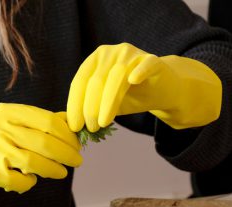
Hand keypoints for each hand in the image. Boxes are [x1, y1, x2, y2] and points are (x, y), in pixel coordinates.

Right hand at [0, 103, 81, 192]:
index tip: (75, 143)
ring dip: (54, 170)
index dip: (68, 135)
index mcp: (10, 112)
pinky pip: (19, 181)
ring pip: (36, 163)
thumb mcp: (5, 114)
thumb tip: (67, 122)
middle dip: (67, 154)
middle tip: (76, 161)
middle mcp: (4, 129)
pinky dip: (29, 182)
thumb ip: (35, 118)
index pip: (49, 122)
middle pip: (46, 143)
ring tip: (60, 172)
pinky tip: (30, 179)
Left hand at [67, 43, 221, 131]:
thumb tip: (70, 125)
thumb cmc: (128, 97)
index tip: (75, 126)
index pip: (80, 82)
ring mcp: (131, 53)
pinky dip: (139, 71)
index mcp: (94, 61)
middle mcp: (110, 53)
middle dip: (90, 107)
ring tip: (103, 122)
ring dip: (108, 102)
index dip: (75, 105)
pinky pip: (144, 65)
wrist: (161, 90)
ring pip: (116, 77)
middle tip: (91, 128)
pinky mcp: (152, 59)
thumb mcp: (103, 103)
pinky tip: (133, 80)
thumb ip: (88, 108)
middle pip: (96, 81)